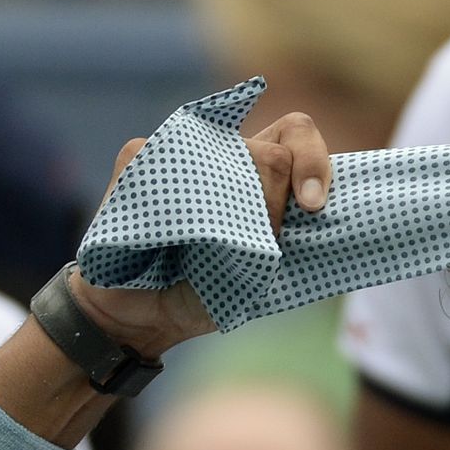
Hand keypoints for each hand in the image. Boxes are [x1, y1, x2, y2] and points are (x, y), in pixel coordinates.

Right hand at [67, 112, 332, 357]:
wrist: (148, 314)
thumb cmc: (209, 290)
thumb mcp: (261, 272)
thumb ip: (289, 236)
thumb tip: (309, 209)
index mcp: (262, 173)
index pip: (296, 135)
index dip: (313, 163)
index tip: (312, 205)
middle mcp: (225, 152)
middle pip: (273, 154)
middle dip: (274, 208)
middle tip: (251, 247)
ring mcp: (179, 150)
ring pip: (223, 155)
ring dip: (225, 213)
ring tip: (203, 247)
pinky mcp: (136, 157)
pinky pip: (162, 163)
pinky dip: (171, 211)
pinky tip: (163, 234)